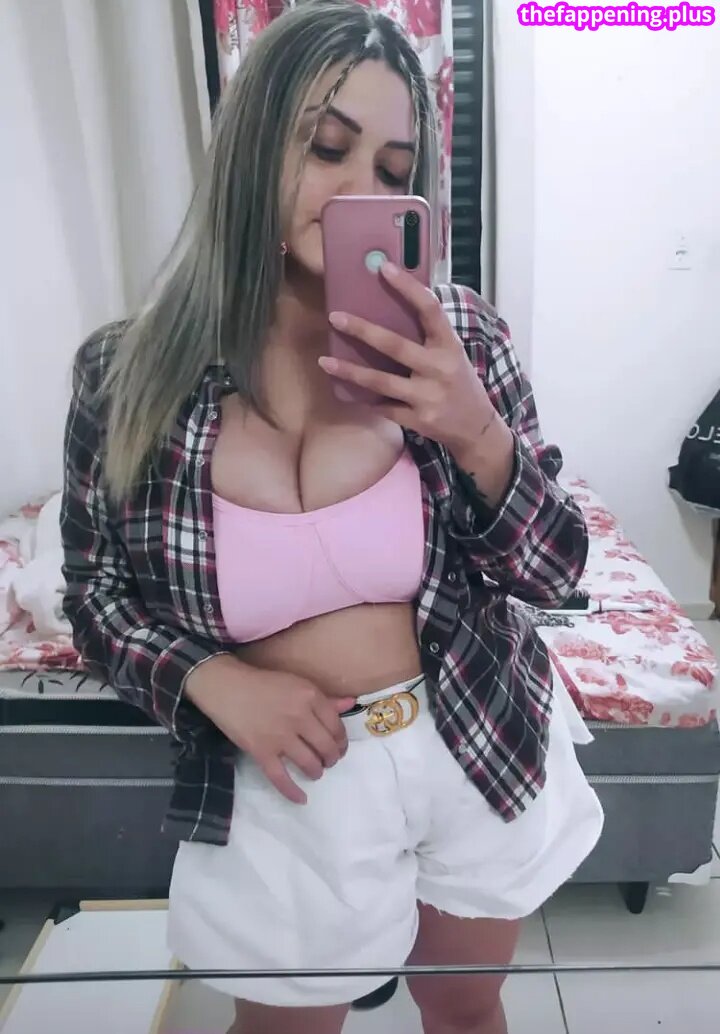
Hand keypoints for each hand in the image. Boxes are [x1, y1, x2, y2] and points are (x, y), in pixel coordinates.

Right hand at [185, 656, 354, 803]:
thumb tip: (352, 704)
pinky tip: (301, 799)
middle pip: (326, 747)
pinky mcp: (262, 751)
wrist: (227, 687)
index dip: (341, 741)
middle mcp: (299, 716)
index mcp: (310, 696)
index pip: (336, 726)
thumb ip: (325, 698)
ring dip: (316, 771)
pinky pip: (280, 778)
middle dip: (332, 758)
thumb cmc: (264, 683)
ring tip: (315, 771)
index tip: (339, 747)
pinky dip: (292, 792)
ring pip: (309, 763)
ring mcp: (280, 736)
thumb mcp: (298, 683)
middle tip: (329, 761)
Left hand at [318, 263, 495, 453]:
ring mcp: (428, 396)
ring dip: (350, 371)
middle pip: (395, 345)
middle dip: (362, 330)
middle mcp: (439, 368)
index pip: (429, 308)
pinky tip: (349, 392)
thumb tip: (390, 308)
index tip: (384, 268)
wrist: (476, 426)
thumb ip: (428, 336)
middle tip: (335, 317)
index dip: (407, 287)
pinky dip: (366, 400)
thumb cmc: (459, 382)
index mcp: (448, 345)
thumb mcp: (452, 354)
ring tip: (324, 362)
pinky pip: (383, 407)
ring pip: (381, 381)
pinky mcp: (419, 420)